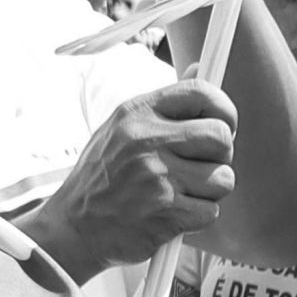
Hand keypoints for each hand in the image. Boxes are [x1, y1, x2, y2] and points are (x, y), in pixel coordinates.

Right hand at [24, 81, 239, 276]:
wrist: (73, 227)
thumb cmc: (102, 176)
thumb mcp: (120, 128)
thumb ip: (163, 104)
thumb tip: (198, 68)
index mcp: (135, 113)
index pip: (200, 92)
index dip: (223, 109)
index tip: (222, 124)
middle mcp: (145, 140)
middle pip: (221, 136)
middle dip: (220, 155)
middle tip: (198, 166)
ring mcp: (156, 176)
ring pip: (224, 177)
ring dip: (209, 191)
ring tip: (179, 192)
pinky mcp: (166, 212)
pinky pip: (212, 211)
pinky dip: (197, 216)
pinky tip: (171, 214)